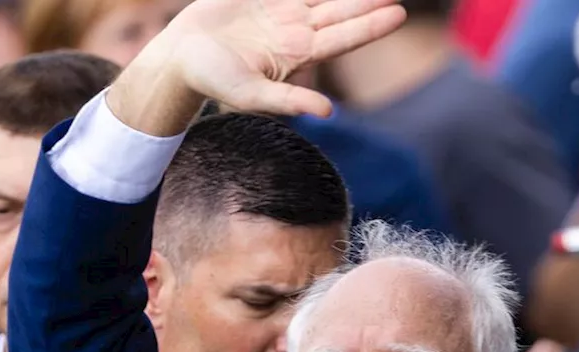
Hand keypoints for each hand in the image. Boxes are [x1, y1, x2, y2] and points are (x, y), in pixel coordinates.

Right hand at [109, 0, 406, 135]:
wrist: (180, 57)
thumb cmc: (213, 80)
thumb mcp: (250, 95)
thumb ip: (288, 102)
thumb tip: (329, 113)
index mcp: (299, 55)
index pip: (344, 38)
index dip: (371, 26)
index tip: (398, 13)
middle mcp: (297, 34)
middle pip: (341, 13)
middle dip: (368, 2)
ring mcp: (282, 15)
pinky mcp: (265, 0)